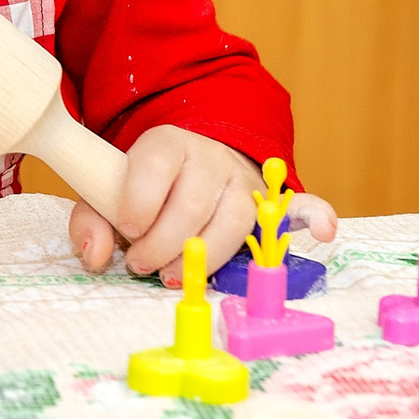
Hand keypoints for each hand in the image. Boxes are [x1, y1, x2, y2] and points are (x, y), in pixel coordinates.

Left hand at [68, 126, 338, 281]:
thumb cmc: (146, 186)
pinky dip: (316, 218)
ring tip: (176, 276)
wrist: (191, 160)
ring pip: (236, 219)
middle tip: (143, 264)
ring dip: (208, 254)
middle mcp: (211, 158)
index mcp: (167, 143)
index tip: (127, 228)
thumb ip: (94, 219)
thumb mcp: (110, 193)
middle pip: (194, 202)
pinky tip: (325, 233)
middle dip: (165, 241)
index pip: (157, 163)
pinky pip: (303, 207)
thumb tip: (95, 257)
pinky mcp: (269, 204)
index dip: (140, 198)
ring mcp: (245, 181)